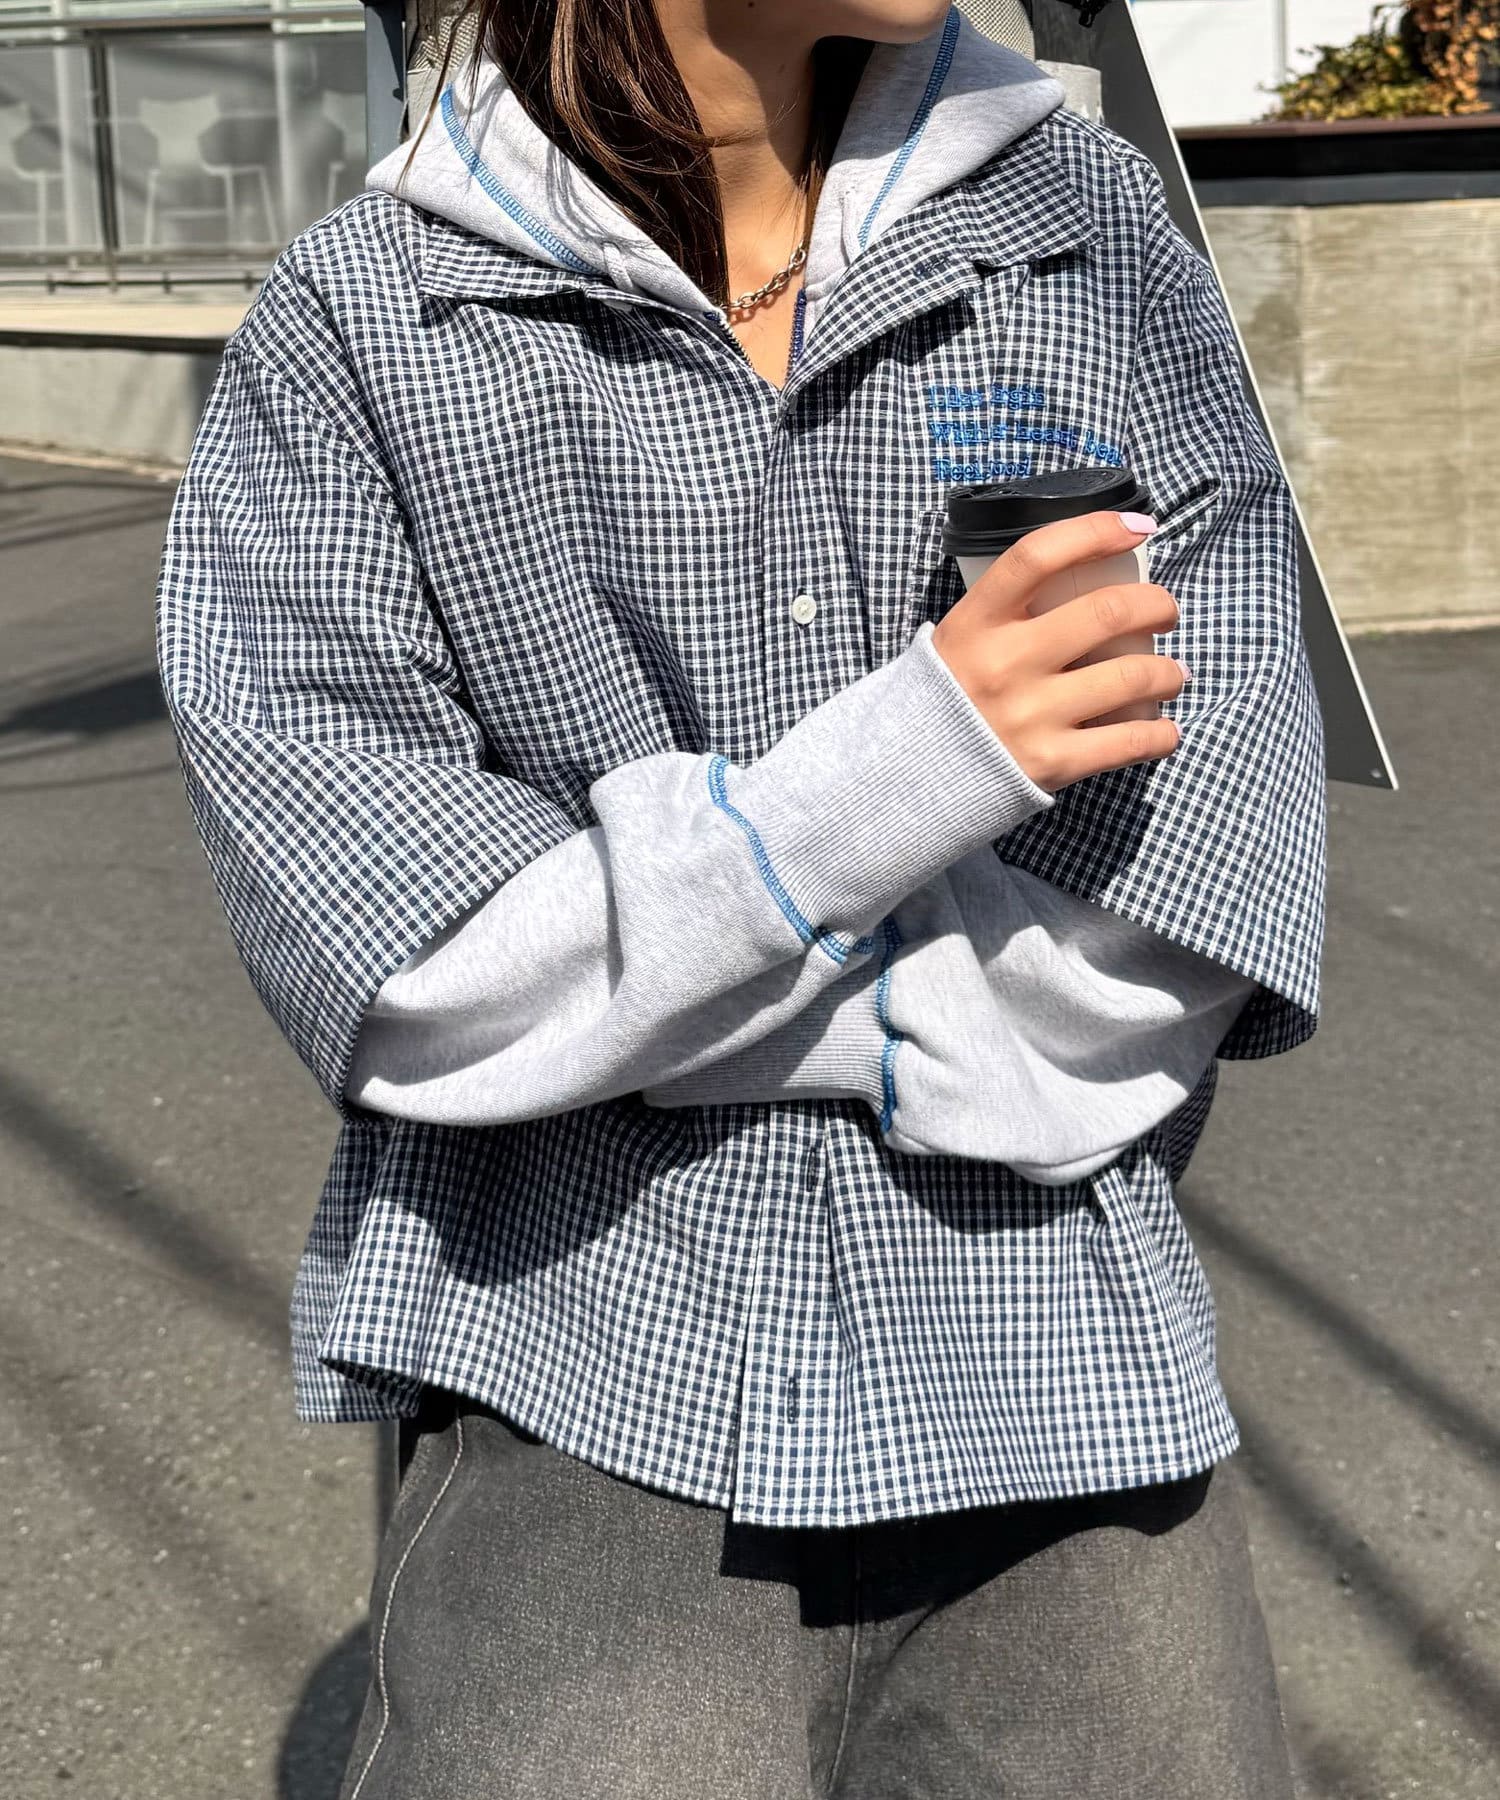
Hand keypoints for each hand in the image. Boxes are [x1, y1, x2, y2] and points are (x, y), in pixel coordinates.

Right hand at [929, 510, 1185, 794]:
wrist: (910, 776)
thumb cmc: (948, 698)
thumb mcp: (960, 639)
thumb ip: (1010, 611)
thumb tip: (1088, 578)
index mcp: (977, 622)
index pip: (1039, 556)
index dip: (1096, 531)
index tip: (1138, 528)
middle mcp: (1005, 663)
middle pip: (1107, 612)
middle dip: (1158, 605)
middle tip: (1165, 613)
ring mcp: (1029, 715)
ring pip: (1132, 677)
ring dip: (1169, 673)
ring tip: (1170, 676)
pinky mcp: (1050, 763)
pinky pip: (1129, 741)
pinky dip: (1161, 735)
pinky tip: (1163, 731)